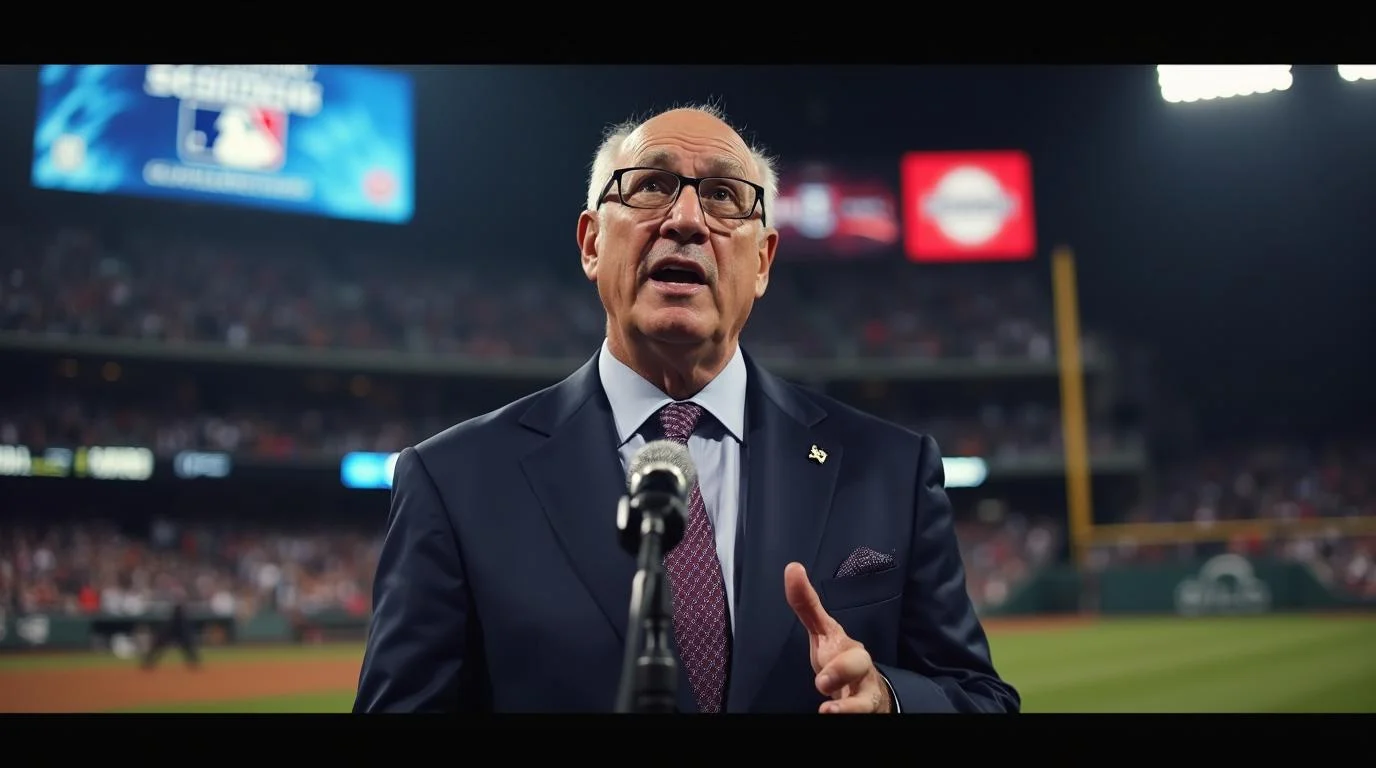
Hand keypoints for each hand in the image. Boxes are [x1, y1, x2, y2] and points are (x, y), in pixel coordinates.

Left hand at [784, 562, 892, 713]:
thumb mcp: (822, 633)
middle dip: (842, 670)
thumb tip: (791, 567)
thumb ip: (806, 606)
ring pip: (866, 700)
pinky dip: (850, 715)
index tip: (811, 618)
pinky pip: (864, 714)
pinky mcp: (868, 709)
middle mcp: (859, 666)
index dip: (811, 608)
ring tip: (828, 710)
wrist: (871, 690)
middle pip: (859, 664)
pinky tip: (832, 716)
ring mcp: (865, 692)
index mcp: (844, 643)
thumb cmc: (841, 659)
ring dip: (850, 706)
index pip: (827, 625)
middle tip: (820, 681)